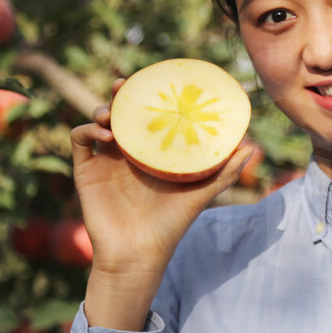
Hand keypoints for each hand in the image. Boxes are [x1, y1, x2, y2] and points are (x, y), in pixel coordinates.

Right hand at [71, 78, 252, 278]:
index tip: (155, 78)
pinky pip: (79, 140)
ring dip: (102, 109)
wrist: (140, 254)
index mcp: (152, 150)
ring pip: (97, 121)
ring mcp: (105, 159)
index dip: (148, 94)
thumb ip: (224, 171)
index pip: (149, 114)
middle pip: (121, 111)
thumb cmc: (171, 224)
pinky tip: (106, 136)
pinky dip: (87, 130)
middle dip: (121, 93)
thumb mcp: (201, 193)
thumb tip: (252, 148)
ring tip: (113, 114)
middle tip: (125, 83)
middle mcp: (128, 150)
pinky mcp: (86, 171)